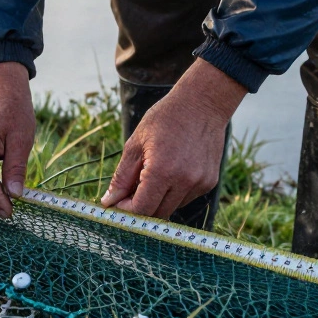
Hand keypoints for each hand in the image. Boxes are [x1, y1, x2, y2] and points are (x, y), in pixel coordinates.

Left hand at [101, 59, 247, 218]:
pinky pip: (185, 198)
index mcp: (162, 171)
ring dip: (157, 201)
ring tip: (150, 176)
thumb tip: (108, 202)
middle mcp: (184, 181)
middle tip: (129, 193)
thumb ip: (122, 176)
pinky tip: (170, 172)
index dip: (126, 211)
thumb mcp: (135, 144)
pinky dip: (173, 194)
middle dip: (140, 209)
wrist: (202, 104)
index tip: (117, 202)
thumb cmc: (165, 119)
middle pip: (156, 214)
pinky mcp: (209, 182)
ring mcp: (200, 183)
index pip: (141, 209)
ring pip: (171, 208)